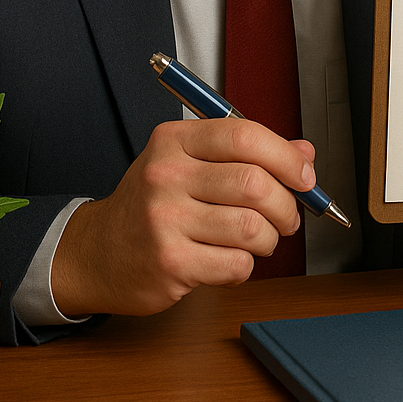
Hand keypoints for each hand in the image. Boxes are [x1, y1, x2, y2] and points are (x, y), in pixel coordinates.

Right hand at [50, 119, 316, 315]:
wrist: (97, 252)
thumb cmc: (152, 205)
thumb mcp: (190, 164)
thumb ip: (246, 155)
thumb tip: (305, 154)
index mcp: (174, 141)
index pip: (244, 135)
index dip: (286, 157)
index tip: (305, 176)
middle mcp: (166, 175)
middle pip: (255, 184)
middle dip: (286, 205)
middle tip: (286, 217)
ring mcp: (165, 220)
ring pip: (252, 228)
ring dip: (268, 239)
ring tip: (257, 240)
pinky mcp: (170, 263)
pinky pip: (237, 264)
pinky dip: (245, 266)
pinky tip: (229, 260)